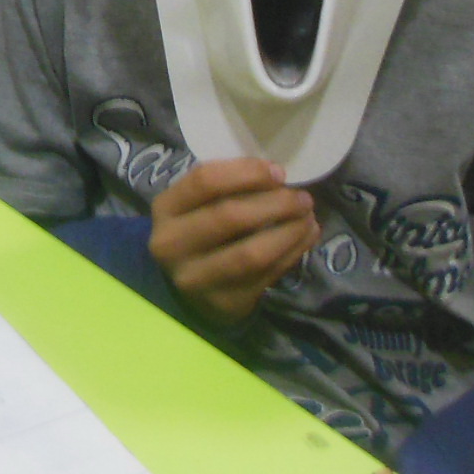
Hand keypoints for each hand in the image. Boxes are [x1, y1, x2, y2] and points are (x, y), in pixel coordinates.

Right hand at [147, 157, 319, 325]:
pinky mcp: (224, 302)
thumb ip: (227, 186)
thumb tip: (277, 175)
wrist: (187, 284)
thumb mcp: (197, 203)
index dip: (247, 172)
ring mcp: (196, 278)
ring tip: (308, 218)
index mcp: (165, 209)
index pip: (204, 181)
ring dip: (289, 232)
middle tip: (302, 198)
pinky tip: (305, 237)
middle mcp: (172, 245)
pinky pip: (266, 275)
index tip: (278, 172)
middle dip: (275, 203)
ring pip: (252, 252)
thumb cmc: (198, 230)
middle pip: (229, 216)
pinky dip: (293, 253)